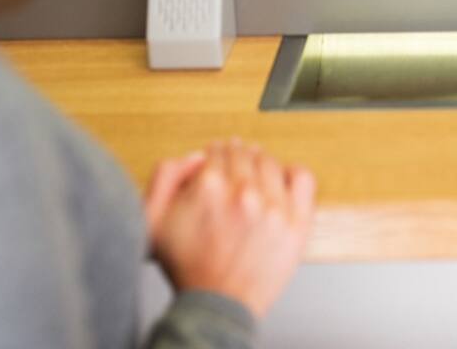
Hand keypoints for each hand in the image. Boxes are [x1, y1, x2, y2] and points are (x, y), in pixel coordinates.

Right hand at [146, 140, 316, 317]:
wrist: (217, 305)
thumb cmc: (187, 267)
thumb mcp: (153, 219)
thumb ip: (166, 176)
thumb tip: (196, 157)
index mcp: (209, 186)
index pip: (218, 152)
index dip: (215, 154)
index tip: (217, 158)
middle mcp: (243, 192)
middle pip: (243, 154)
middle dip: (237, 155)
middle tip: (236, 159)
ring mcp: (273, 206)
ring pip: (270, 162)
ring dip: (261, 161)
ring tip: (256, 168)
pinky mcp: (296, 222)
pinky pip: (302, 179)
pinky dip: (293, 173)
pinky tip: (284, 178)